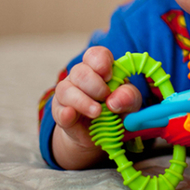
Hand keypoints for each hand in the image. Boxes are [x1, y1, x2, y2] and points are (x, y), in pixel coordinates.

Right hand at [51, 46, 141, 169]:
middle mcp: (80, 77)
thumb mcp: (131, 103)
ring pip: (66, 89)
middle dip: (95, 85)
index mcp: (100, 69)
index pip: (95, 54)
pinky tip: (71, 115)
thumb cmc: (118, 110)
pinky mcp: (60, 112)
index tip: (109, 76)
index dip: (101, 62)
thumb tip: (115, 100)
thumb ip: (129, 97)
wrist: (103, 134)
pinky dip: (65, 112)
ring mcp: (68, 94)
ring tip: (97, 112)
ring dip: (83, 101)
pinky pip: (59, 110)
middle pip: (80, 71)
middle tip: (106, 97)